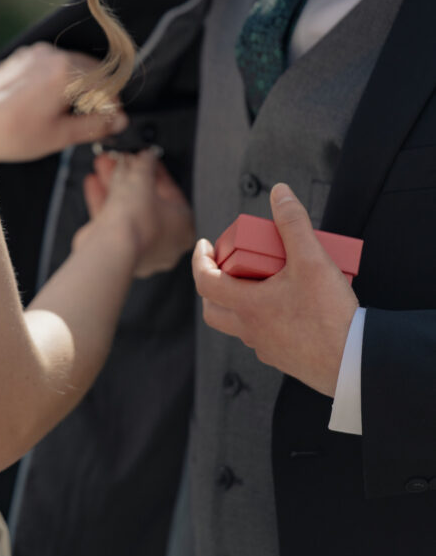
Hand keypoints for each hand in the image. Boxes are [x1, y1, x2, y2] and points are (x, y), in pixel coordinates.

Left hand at [0, 42, 128, 162]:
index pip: (107, 82)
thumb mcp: (60, 135)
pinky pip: (51, 65)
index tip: (111, 120)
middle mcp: (51, 54)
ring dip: (78, 87)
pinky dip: (58, 80)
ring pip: (71, 66)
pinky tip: (48, 105)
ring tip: (67, 115)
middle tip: (92, 121)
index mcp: (66, 71)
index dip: (113, 104)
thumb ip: (95, 125)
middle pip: (91, 70)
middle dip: (96, 94)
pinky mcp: (21, 57)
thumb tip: (118, 121)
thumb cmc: (12, 133)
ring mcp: (34, 53)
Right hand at [79, 150, 195, 276]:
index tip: (144, 159)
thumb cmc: (137, 220)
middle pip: (147, 200)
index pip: (171, 192)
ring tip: (104, 166)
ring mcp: (140, 248)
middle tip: (121, 160)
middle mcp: (164, 242)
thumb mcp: (142, 178)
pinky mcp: (118, 250)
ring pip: (128, 210)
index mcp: (183, 227)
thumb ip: (145, 163)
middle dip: (131, 176)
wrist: (110, 248)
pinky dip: (103, 201)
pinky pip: (113, 221)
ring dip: (114, 185)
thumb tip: (147, 155)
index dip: (155, 171)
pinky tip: (93, 183)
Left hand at [192, 183, 358, 395]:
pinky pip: (261, 338)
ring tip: (257, 282)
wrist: (356, 363)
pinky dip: (261, 319)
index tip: (204, 244)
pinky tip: (283, 308)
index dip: (199, 259)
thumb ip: (293, 223)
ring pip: (237, 326)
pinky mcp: (284, 360)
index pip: (205, 281)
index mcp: (247, 306)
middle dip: (211, 284)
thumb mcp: (312, 260)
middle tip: (223, 266)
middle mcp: (250, 330)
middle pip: (212, 309)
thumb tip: (279, 192)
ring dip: (237, 303)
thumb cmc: (330, 315)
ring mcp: (266, 348)